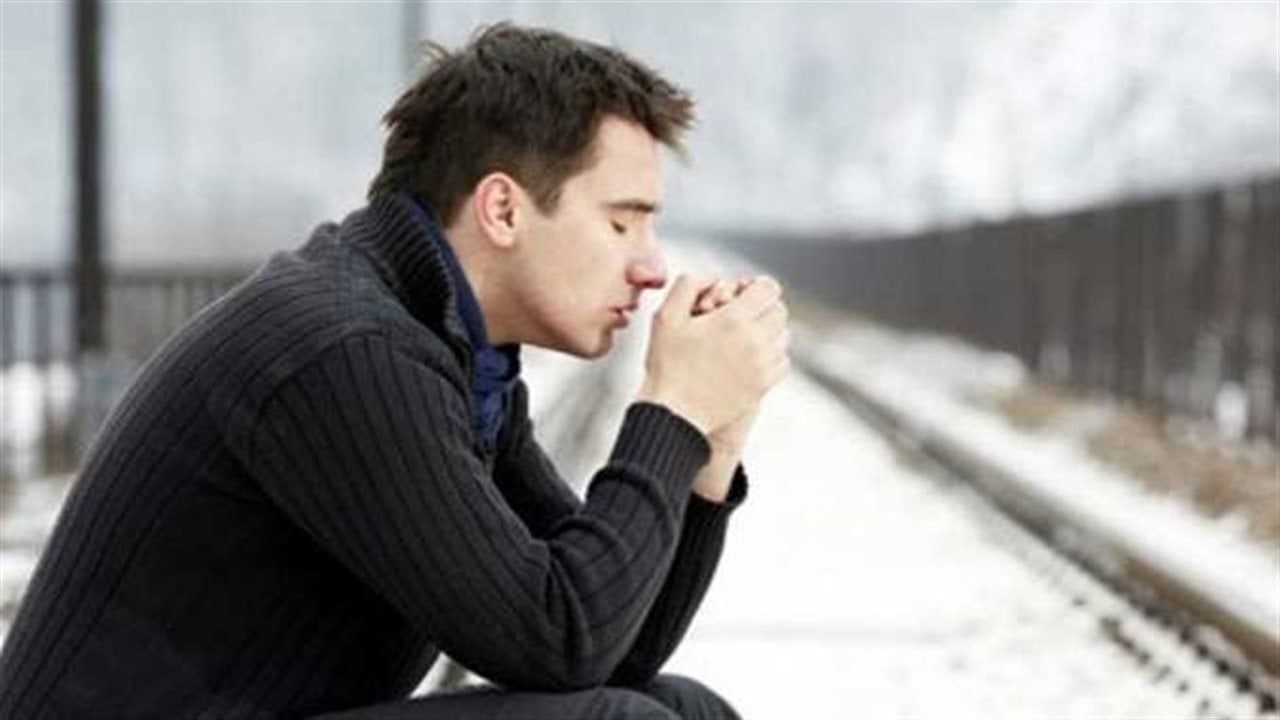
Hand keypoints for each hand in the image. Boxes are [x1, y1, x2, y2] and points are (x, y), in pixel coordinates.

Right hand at [637, 273, 789, 436]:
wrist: (675, 413)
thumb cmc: (667, 366)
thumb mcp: (665, 315)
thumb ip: (689, 284)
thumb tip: (714, 278)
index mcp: (733, 319)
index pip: (768, 288)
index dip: (754, 285)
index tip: (739, 294)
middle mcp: (755, 340)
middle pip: (779, 309)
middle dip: (761, 307)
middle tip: (739, 315)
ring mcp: (763, 364)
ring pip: (783, 335)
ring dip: (767, 330)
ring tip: (742, 337)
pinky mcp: (764, 384)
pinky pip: (782, 360)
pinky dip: (770, 355)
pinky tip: (747, 358)